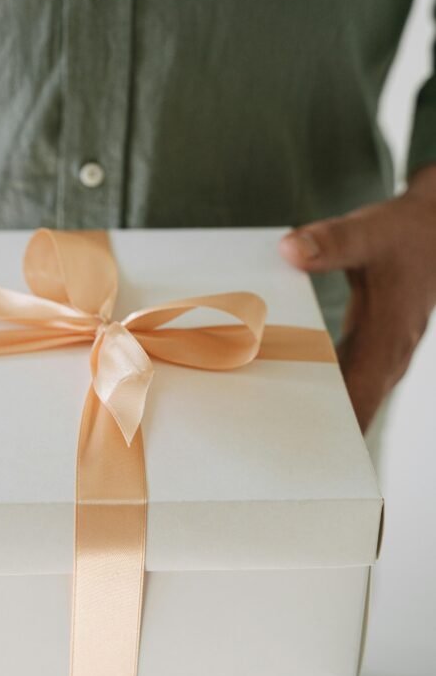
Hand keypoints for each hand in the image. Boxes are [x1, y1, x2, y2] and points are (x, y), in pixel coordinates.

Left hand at [278, 164, 435, 433]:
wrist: (434, 230)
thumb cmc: (404, 234)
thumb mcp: (371, 231)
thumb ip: (333, 242)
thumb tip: (291, 250)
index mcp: (387, 341)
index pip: (355, 401)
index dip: (324, 429)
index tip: (286, 444)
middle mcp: (387, 358)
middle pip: (347, 412)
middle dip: (308, 428)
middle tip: (257, 440)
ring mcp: (382, 357)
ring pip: (347, 399)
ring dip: (312, 409)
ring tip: (261, 421)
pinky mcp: (373, 348)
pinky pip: (344, 380)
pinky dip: (317, 387)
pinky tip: (284, 384)